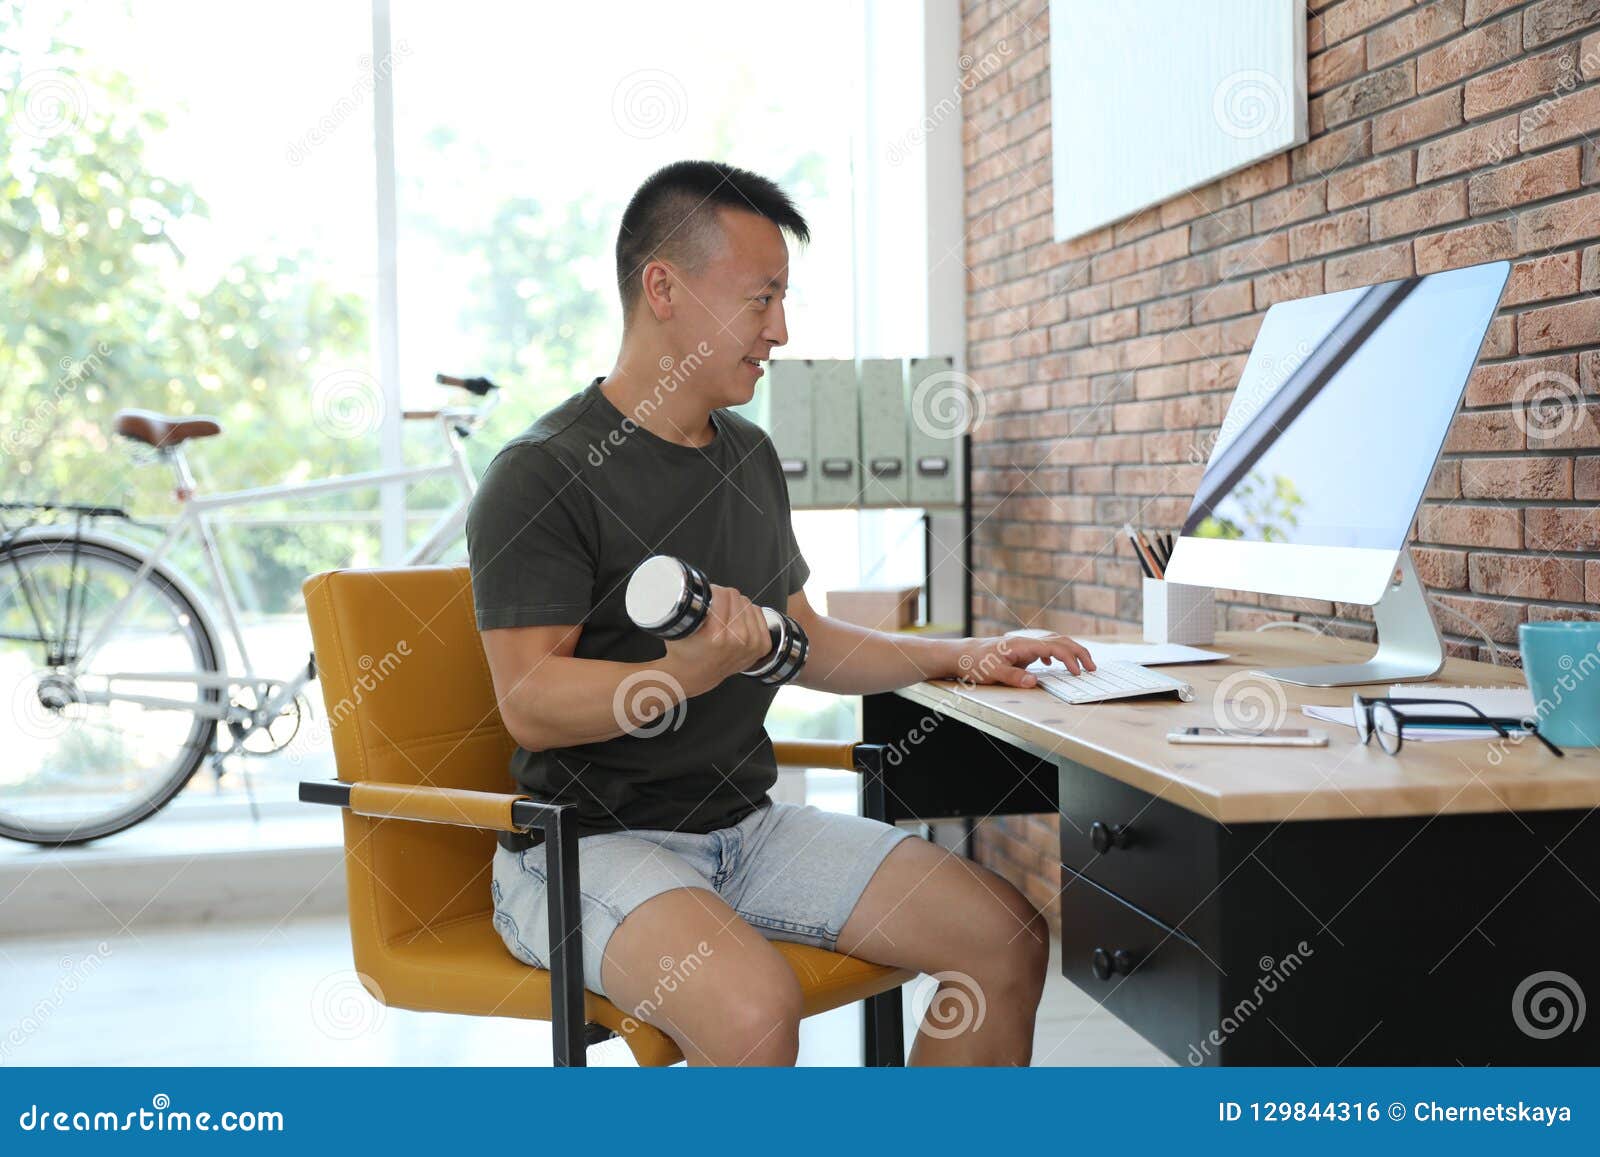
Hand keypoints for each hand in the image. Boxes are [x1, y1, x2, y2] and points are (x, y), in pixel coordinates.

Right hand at [661, 582, 772, 694]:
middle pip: (736, 596)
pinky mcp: (761, 646)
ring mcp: (752, 644)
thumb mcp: (680, 628)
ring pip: (748, 603)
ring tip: (725, 614)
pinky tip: (738, 620)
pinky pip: (758, 613)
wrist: (695, 676)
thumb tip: (699, 585)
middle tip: (714, 606)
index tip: (707, 595)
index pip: (723, 594)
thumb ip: (690, 607)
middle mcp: (738, 640)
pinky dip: (749, 613)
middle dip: (724, 597)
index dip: (713, 590)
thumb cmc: (686, 652)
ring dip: (736, 605)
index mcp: (717, 635)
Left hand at [950, 633, 1094, 687]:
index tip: (1078, 673)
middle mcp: (1026, 642)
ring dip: (1071, 652)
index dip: (1069, 659)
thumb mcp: (991, 672)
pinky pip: (1045, 648)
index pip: (1054, 647)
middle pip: (1060, 641)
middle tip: (1092, 667)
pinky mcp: (1021, 651)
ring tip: (1083, 665)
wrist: (961, 654)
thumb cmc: (974, 662)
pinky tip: (1052, 665)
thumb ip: (1013, 677)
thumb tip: (1034, 681)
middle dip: (1079, 652)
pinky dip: (1056, 654)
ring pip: (1054, 643)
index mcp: (1022, 645)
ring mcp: (1025, 646)